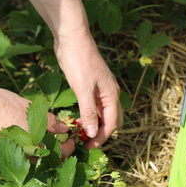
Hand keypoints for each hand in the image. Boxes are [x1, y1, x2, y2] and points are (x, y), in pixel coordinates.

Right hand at [0, 86, 74, 158]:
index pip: (59, 154)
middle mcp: (22, 157)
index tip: (71, 139)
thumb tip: (64, 129)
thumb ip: (51, 122)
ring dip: (44, 151)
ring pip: (34, 159)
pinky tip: (32, 137)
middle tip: (62, 138)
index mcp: (33, 147)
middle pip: (47, 160)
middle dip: (58, 151)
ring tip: (48, 137)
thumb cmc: (1, 106)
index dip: (69, 147)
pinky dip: (30, 149)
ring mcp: (10, 157)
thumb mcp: (31, 109)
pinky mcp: (0, 154)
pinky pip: (21, 156)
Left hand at [54, 32, 123, 149]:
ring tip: (78, 134)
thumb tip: (92, 133)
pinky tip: (77, 120)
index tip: (88, 147)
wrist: (73, 39)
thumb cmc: (79, 62)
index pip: (112, 124)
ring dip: (93, 125)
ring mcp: (101, 90)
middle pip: (111, 121)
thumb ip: (89, 112)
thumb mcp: (83, 89)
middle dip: (100, 133)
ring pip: (102, 114)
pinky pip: (94, 107)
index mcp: (112, 95)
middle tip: (84, 143)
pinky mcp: (91, 87)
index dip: (101, 137)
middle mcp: (110, 94)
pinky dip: (88, 116)